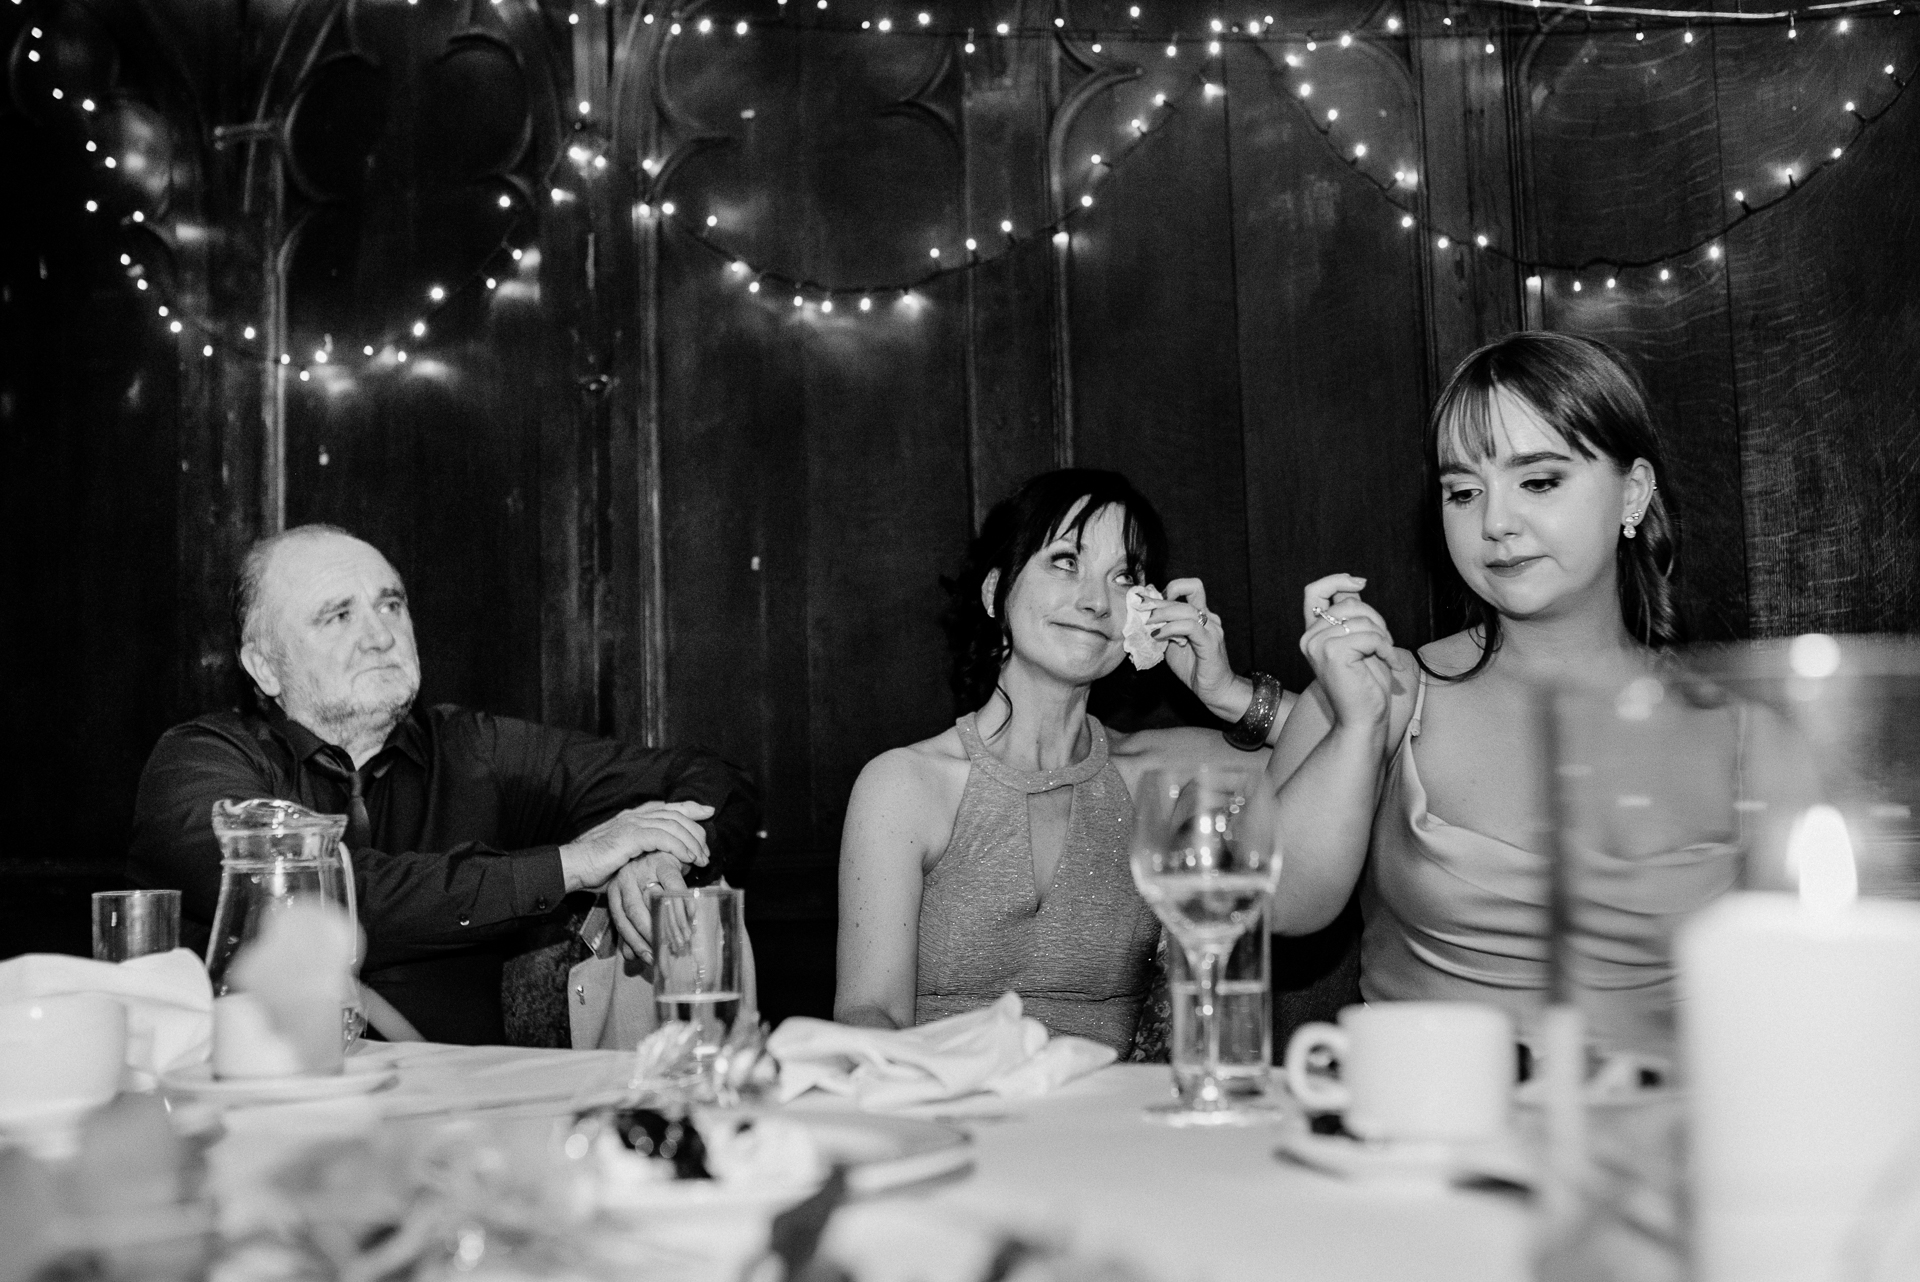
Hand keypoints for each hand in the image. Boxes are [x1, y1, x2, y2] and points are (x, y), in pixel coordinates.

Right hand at [559, 799, 713, 893]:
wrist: (573, 866)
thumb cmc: (596, 867)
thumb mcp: (625, 856)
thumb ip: (643, 852)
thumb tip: (664, 862)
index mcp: (634, 817)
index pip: (668, 806)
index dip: (690, 807)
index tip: (708, 811)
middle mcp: (635, 815)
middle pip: (676, 815)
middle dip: (696, 831)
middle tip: (706, 851)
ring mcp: (632, 823)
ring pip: (673, 825)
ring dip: (691, 842)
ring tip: (701, 859)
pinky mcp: (630, 836)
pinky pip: (663, 837)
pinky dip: (679, 846)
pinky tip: (688, 857)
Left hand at [604, 852, 691, 962]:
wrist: (666, 852)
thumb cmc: (651, 882)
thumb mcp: (639, 903)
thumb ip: (633, 929)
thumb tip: (632, 958)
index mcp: (615, 891)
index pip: (621, 921)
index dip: (634, 941)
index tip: (648, 957)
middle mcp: (624, 879)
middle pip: (634, 912)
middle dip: (650, 935)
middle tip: (666, 952)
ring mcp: (642, 868)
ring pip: (653, 901)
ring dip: (669, 922)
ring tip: (682, 939)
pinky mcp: (663, 862)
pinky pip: (673, 885)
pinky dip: (682, 902)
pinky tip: (690, 915)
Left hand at [1146, 577, 1241, 717]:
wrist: (1214, 689)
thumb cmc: (1194, 667)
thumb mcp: (1173, 644)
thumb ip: (1165, 630)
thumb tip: (1144, 620)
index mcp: (1202, 615)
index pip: (1191, 587)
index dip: (1171, 589)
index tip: (1152, 601)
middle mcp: (1209, 617)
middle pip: (1185, 594)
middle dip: (1158, 600)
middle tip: (1141, 608)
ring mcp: (1212, 628)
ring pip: (1185, 609)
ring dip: (1162, 613)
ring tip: (1148, 622)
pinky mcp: (1210, 641)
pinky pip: (1189, 627)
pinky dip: (1170, 628)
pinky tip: (1158, 635)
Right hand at [1300, 573, 1402, 731]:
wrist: (1363, 719)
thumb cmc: (1365, 684)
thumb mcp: (1358, 641)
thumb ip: (1351, 616)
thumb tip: (1354, 585)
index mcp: (1313, 633)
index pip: (1314, 591)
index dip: (1336, 580)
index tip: (1360, 582)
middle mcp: (1309, 637)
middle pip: (1349, 603)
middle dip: (1376, 619)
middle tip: (1384, 644)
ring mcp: (1318, 644)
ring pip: (1362, 619)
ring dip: (1383, 637)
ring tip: (1385, 657)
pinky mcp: (1333, 653)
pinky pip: (1371, 636)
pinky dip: (1387, 649)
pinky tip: (1390, 664)